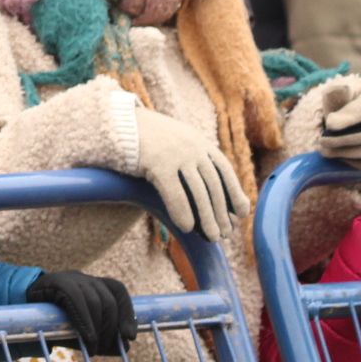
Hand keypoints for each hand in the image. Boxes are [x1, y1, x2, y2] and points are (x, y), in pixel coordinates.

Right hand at [25, 271, 136, 354]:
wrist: (17, 310)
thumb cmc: (51, 322)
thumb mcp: (78, 330)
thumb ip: (100, 336)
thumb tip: (124, 348)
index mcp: (92, 285)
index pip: (117, 291)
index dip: (127, 313)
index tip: (130, 337)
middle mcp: (83, 278)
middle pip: (108, 300)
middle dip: (110, 328)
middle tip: (103, 350)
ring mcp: (69, 277)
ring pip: (94, 300)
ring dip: (98, 329)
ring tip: (92, 349)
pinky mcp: (55, 281)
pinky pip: (76, 299)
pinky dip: (85, 320)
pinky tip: (87, 338)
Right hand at [135, 107, 249, 242]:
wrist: (119, 124)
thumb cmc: (146, 139)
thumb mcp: (175, 141)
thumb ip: (192, 157)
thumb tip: (206, 188)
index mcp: (198, 142)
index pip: (224, 169)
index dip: (235, 192)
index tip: (242, 213)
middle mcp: (192, 147)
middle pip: (213, 185)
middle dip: (221, 212)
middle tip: (225, 234)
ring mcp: (176, 154)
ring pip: (198, 192)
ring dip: (208, 218)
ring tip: (212, 237)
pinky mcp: (157, 163)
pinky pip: (174, 193)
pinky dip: (182, 212)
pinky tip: (186, 228)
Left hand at [317, 81, 360, 170]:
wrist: (355, 116)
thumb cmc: (343, 102)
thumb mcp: (337, 93)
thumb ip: (336, 93)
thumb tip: (340, 95)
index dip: (352, 117)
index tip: (329, 124)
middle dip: (346, 138)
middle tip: (322, 141)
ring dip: (349, 153)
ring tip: (326, 151)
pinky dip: (356, 162)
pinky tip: (339, 156)